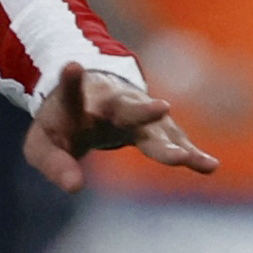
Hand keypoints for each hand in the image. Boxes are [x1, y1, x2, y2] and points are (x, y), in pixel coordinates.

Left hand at [21, 61, 213, 193]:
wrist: (91, 99)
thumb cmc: (62, 124)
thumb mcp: (43, 145)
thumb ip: (54, 165)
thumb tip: (75, 187)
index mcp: (78, 102)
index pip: (71, 92)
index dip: (70, 80)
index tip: (71, 65)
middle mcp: (114, 103)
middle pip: (129, 107)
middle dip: (144, 109)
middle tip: (162, 108)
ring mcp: (141, 113)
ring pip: (157, 128)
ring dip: (171, 143)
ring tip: (185, 158)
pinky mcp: (158, 128)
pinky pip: (176, 143)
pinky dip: (191, 154)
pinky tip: (209, 166)